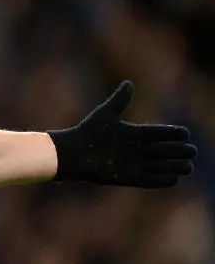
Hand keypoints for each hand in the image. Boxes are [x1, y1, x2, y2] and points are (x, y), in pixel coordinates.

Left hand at [49, 81, 197, 187]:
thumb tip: (128, 83)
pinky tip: (174, 180)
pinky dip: (160, 180)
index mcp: (134, 134)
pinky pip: (148, 180)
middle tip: (192, 152)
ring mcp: (132, 164)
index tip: (186, 134)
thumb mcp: (106, 114)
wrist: (71, 154)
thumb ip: (119, 100)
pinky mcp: (126, 178)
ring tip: (188, 167)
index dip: (172, 134)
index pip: (159, 134)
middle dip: (178, 152)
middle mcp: (135, 150)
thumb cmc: (87, 133)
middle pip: (163, 151)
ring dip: (174, 167)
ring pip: (158, 166)